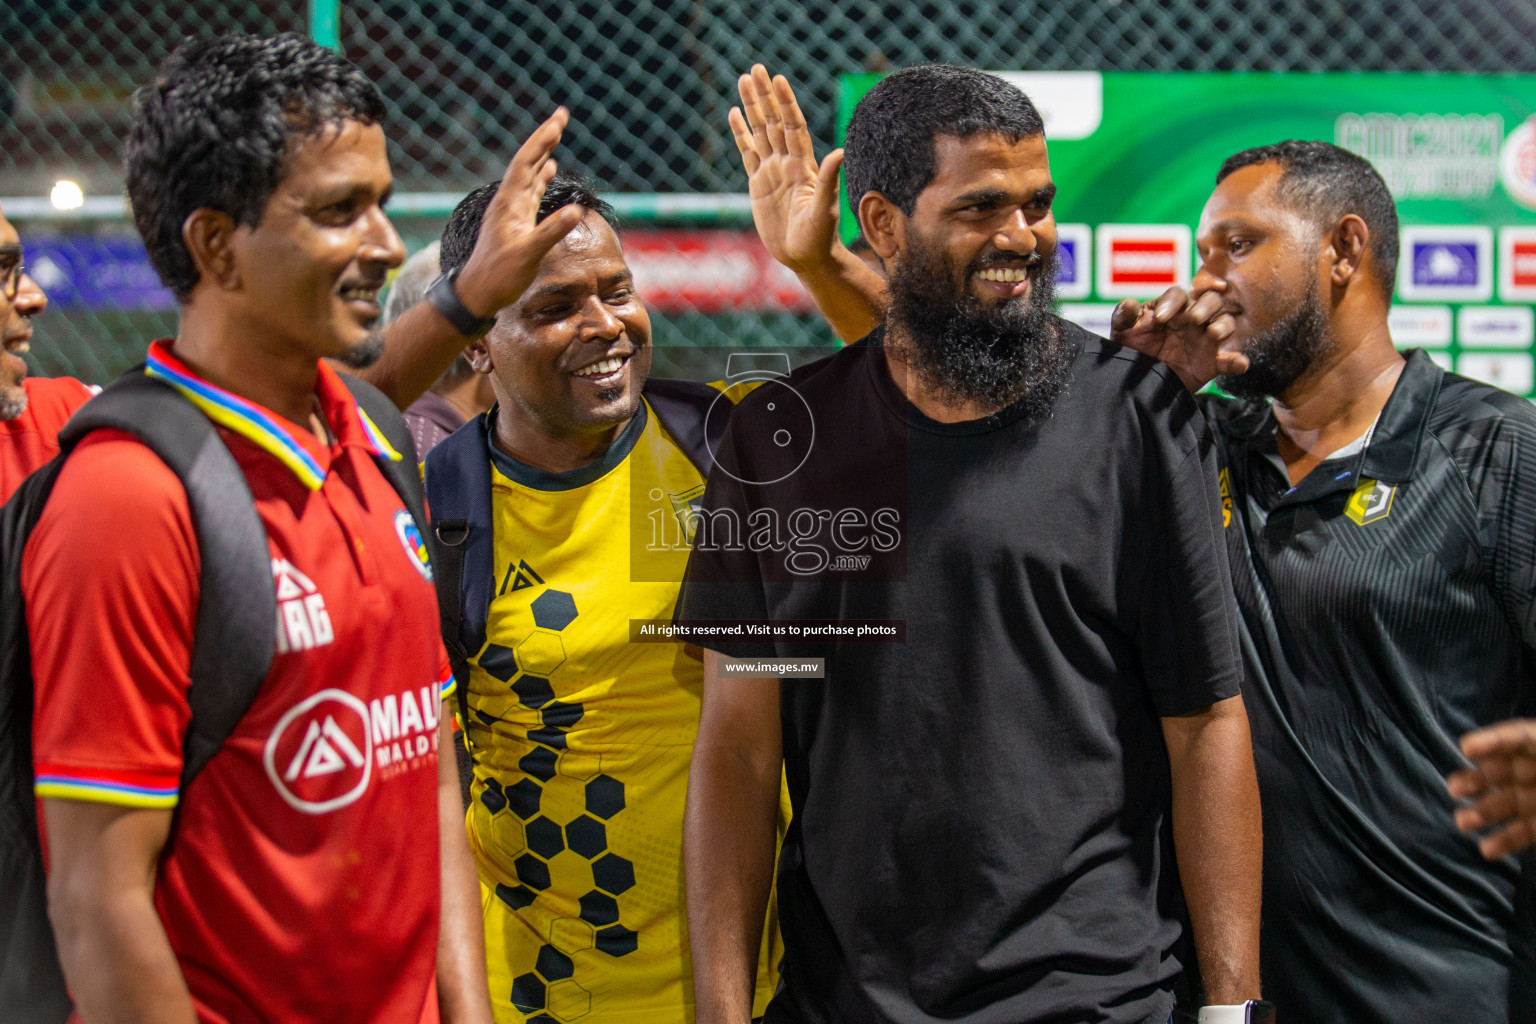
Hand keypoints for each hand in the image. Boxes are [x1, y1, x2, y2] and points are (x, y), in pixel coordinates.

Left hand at [454, 108, 584, 318]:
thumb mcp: (528, 254)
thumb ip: (551, 231)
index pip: (527, 162)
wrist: (478, 293)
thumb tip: (575, 210)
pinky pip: (531, 190)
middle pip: (528, 161)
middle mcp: (508, 201)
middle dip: (545, 137)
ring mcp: (512, 210)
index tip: (559, 119)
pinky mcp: (516, 221)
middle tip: (562, 115)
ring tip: (556, 134)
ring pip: (530, 174)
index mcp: (509, 203)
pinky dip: (541, 176)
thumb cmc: (500, 276)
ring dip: (543, 153)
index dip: (542, 139)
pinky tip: (549, 170)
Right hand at [729, 64, 842, 273]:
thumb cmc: (820, 236)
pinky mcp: (758, 184)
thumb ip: (828, 180)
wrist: (806, 256)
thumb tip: (840, 153)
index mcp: (803, 165)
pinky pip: (748, 153)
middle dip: (765, 96)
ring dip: (752, 107)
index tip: (778, 80)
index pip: (793, 126)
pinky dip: (741, 133)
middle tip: (755, 69)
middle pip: (774, 122)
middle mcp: (787, 163)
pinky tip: (734, 115)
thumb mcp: (824, 208)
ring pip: (760, 132)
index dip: (786, 103)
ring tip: (743, 81)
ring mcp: (772, 171)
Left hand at [1110, 286, 1245, 392]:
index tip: (1160, 319)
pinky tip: (1240, 364)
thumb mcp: (1122, 332)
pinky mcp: (1212, 363)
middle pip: (1211, 301)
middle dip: (1205, 306)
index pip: (1178, 295)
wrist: (1138, 382)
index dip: (1172, 303)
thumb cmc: (1132, 349)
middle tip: (1193, 319)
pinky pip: (1229, 360)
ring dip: (1223, 326)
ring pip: (1226, 323)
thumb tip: (1130, 304)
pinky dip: (1237, 361)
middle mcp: (1192, 320)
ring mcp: (1205, 340)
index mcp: (1171, 308)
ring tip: (1213, 334)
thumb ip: (1122, 316)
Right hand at [1449, 718, 1535, 858]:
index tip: (1466, 749)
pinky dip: (1504, 841)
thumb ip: (1528, 745)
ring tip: (1463, 822)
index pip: (1516, 737)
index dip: (1490, 742)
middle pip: (1500, 772)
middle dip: (1475, 781)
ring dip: (1482, 813)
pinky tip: (1487, 849)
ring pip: (1506, 803)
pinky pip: (1523, 832)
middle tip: (1455, 790)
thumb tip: (1478, 749)